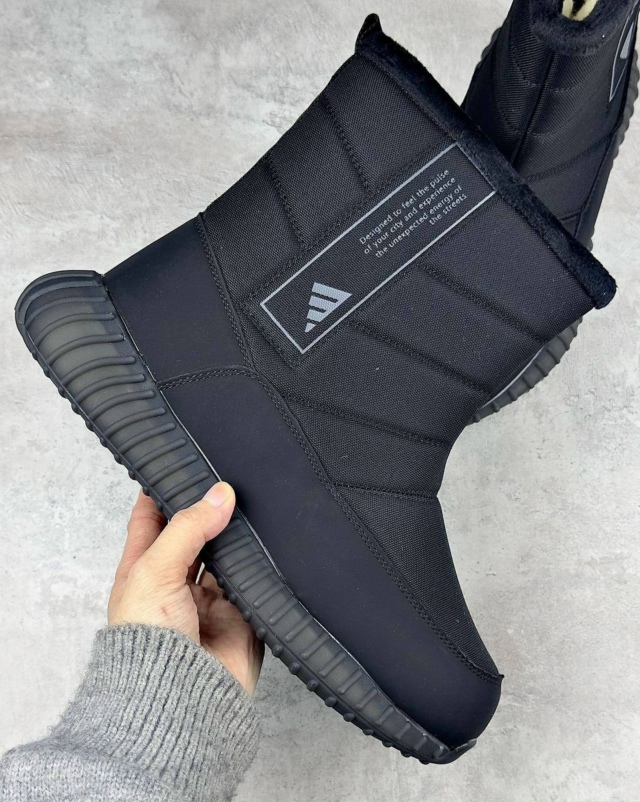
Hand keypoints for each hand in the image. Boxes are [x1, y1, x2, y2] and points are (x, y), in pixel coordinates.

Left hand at [108, 483, 262, 694]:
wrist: (178, 700)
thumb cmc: (146, 643)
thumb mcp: (156, 569)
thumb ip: (189, 528)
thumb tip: (220, 493)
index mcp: (143, 568)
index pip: (152, 517)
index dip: (164, 490)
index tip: (185, 463)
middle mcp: (175, 580)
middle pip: (195, 533)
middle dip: (210, 510)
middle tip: (231, 481)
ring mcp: (208, 598)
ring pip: (227, 554)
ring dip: (238, 537)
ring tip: (254, 506)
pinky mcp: (239, 615)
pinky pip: (254, 582)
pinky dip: (260, 566)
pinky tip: (269, 544)